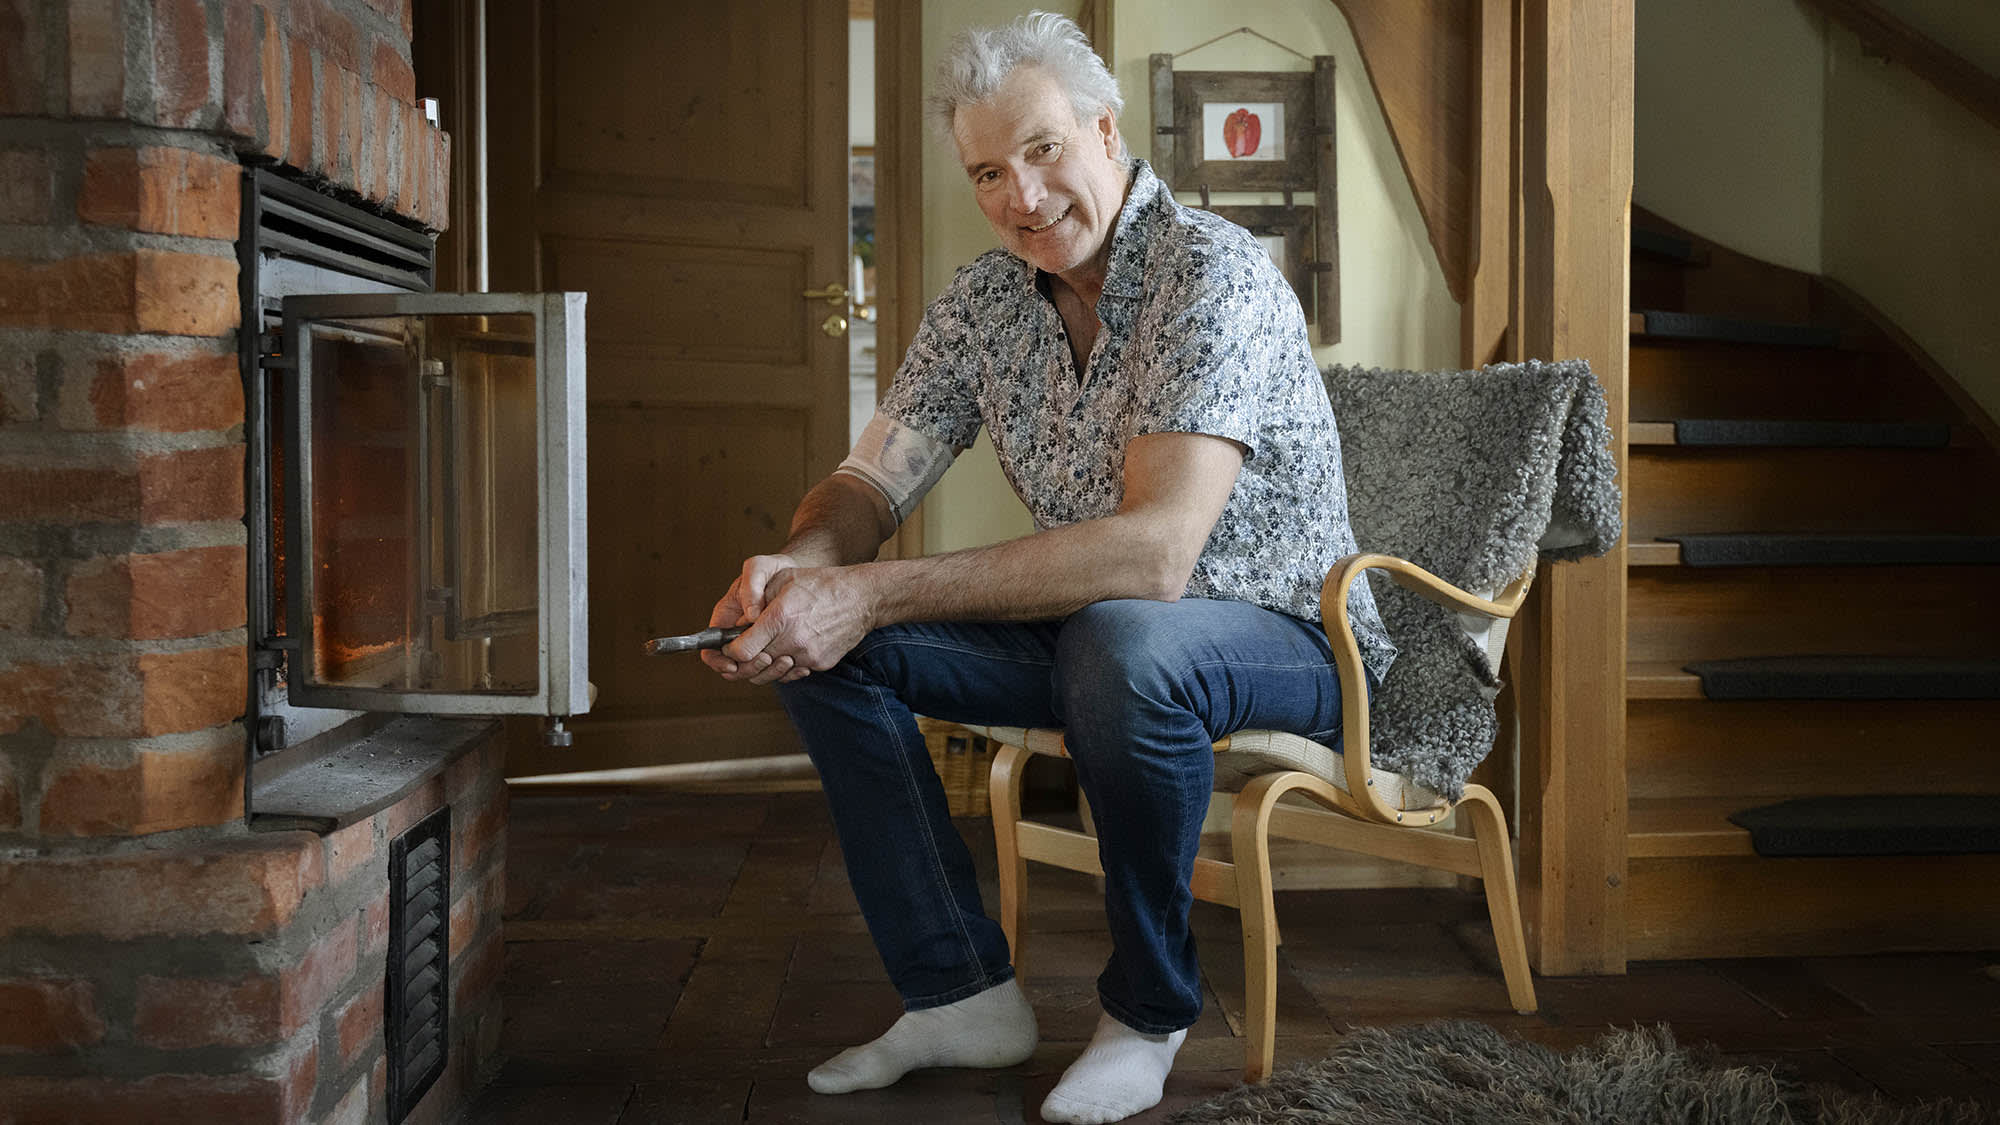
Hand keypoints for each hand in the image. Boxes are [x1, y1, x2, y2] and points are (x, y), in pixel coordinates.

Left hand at [710, 565, 874, 686]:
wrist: (861, 598)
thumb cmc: (821, 584)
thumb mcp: (782, 580)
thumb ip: (755, 602)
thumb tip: (737, 625)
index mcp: (780, 618)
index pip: (742, 651)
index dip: (731, 651)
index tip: (731, 645)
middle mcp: (793, 641)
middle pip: (755, 666)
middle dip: (745, 660)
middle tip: (744, 651)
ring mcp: (808, 656)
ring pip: (774, 672)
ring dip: (766, 664)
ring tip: (767, 649)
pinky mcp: (820, 664)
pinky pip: (794, 672)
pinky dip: (787, 664)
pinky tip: (789, 649)